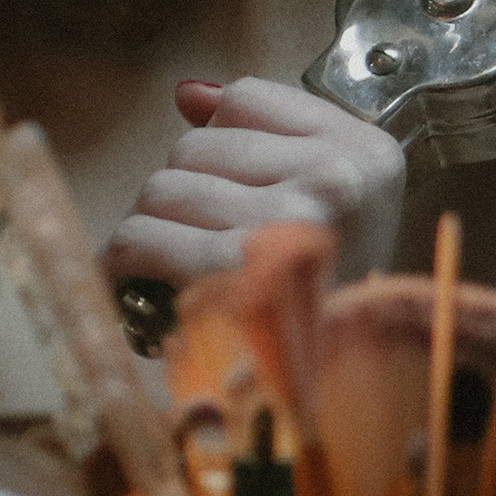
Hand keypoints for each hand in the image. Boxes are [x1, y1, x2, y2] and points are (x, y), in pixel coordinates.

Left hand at [103, 75, 405, 289]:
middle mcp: (336, 183)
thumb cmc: (328, 302)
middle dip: (182, 194)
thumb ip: (269, 136)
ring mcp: (287, 227)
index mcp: (370, 156)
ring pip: (162, 189)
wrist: (347, 401)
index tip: (232, 190)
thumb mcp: (331, 205)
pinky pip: (142, 235)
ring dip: (153, 230)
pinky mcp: (236, 278)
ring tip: (177, 271)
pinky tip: (136, 282)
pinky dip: (125, 261)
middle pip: (194, 146)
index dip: (222, 145)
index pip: (244, 99)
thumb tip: (189, 93)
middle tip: (200, 246)